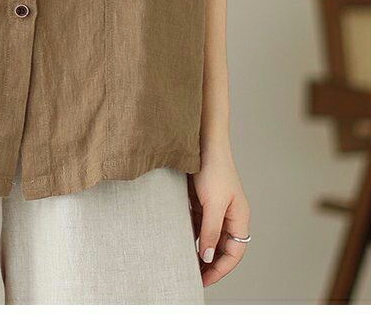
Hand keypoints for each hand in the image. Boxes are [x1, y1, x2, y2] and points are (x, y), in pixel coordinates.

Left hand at [188, 150, 250, 286]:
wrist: (202, 141)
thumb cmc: (213, 168)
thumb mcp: (212, 203)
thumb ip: (210, 231)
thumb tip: (206, 257)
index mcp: (239, 218)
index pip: (234, 253)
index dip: (220, 268)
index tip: (203, 280)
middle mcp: (229, 216)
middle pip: (222, 248)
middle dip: (209, 264)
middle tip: (192, 277)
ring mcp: (215, 209)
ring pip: (209, 238)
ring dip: (199, 250)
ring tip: (184, 264)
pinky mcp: (202, 201)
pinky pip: (198, 224)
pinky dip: (191, 235)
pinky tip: (180, 242)